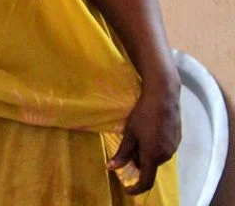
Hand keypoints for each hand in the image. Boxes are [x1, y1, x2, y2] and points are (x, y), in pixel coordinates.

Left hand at [107, 79, 181, 194]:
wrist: (164, 97)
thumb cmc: (143, 114)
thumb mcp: (129, 134)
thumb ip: (122, 153)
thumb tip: (111, 168)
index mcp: (153, 155)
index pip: (146, 181)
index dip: (136, 188)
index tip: (127, 189)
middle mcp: (166, 155)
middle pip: (150, 167)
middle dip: (137, 162)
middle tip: (128, 147)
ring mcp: (173, 148)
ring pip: (156, 158)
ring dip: (146, 154)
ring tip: (138, 136)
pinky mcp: (177, 140)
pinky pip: (163, 150)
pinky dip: (154, 147)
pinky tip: (149, 132)